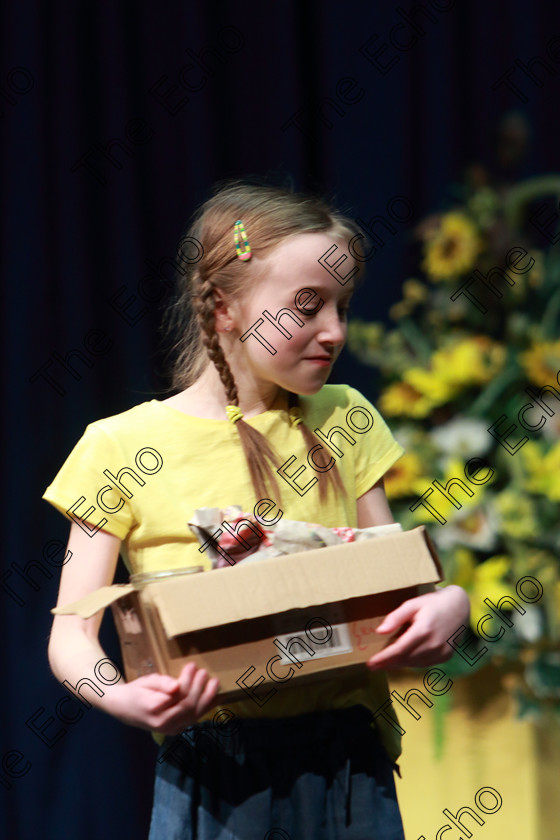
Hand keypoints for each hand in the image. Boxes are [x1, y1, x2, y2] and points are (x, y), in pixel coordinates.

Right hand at [104, 662, 219, 734]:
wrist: (124, 709)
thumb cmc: (136, 691)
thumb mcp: (146, 682)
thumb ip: (161, 684)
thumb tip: (176, 686)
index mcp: (153, 709)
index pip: (177, 696)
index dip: (188, 681)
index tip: (192, 665)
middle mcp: (162, 724)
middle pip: (188, 706)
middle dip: (199, 688)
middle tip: (204, 672)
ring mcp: (170, 730)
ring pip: (194, 715)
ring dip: (207, 698)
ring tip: (215, 683)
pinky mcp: (176, 730)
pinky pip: (193, 719)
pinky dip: (206, 708)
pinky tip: (215, 698)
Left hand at [366, 585, 469, 670]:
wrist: (459, 606)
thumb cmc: (433, 603)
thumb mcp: (413, 604)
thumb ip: (396, 617)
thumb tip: (379, 631)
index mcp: (423, 630)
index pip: (399, 650)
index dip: (384, 658)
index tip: (371, 663)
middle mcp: (433, 644)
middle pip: (405, 659)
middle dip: (387, 663)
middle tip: (373, 665)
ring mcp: (441, 652)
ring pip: (414, 663)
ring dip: (398, 665)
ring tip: (384, 663)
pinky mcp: (445, 656)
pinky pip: (424, 663)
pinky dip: (411, 662)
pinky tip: (402, 660)